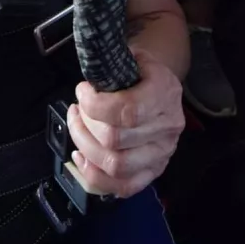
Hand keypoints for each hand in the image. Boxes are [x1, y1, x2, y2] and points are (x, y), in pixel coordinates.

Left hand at [66, 50, 185, 197]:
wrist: (162, 86)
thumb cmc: (141, 71)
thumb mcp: (132, 56)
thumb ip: (111, 66)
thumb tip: (87, 81)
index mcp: (164, 94)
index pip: (126, 111)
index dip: (94, 105)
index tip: (82, 91)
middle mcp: (168, 127)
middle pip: (114, 140)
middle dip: (84, 124)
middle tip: (77, 109)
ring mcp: (162, 154)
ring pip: (115, 166)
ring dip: (85, 147)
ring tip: (77, 128)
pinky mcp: (154, 172)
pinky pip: (123, 187)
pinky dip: (95, 176)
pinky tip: (81, 157)